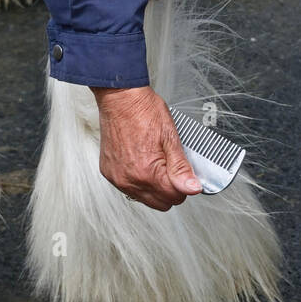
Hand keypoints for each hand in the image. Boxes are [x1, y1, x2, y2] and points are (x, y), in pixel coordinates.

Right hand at [92, 85, 201, 210]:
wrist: (120, 98)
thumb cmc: (143, 111)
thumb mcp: (170, 137)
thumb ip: (181, 168)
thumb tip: (192, 188)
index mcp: (147, 173)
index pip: (174, 197)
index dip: (184, 185)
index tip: (184, 172)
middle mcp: (129, 180)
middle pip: (160, 203)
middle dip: (170, 189)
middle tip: (171, 166)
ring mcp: (117, 178)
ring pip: (144, 198)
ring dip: (153, 186)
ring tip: (154, 161)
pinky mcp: (108, 172)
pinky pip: (128, 188)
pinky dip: (137, 180)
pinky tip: (141, 162)